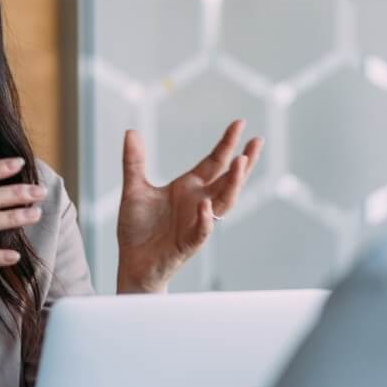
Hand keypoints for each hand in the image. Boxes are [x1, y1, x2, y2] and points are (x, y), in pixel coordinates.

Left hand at [115, 121, 261, 292]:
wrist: (132, 263)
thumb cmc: (138, 229)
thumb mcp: (134, 189)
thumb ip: (134, 162)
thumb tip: (131, 131)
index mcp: (189, 188)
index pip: (214, 162)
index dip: (226, 144)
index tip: (239, 123)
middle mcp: (198, 202)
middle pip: (227, 180)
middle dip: (243, 162)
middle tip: (256, 142)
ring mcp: (196, 222)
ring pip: (222, 203)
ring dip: (232, 184)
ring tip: (241, 163)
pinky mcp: (188, 244)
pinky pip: (201, 231)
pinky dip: (205, 219)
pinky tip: (205, 206)